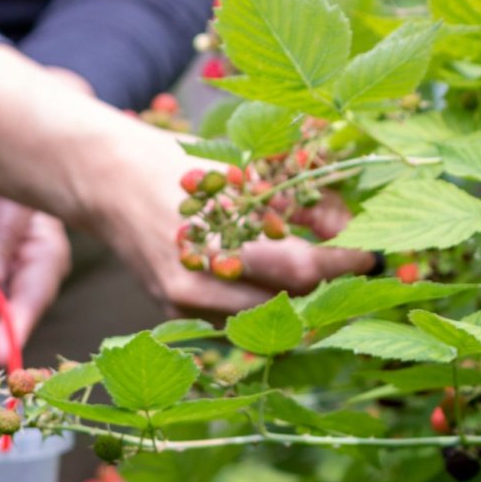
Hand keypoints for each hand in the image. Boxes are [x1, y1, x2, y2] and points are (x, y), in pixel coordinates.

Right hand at [0, 46, 373, 317]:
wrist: (106, 181)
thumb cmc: (179, 166)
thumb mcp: (245, 171)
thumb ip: (299, 203)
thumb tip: (349, 228)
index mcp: (220, 241)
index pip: (302, 269)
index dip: (344, 263)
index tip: (374, 253)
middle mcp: (201, 283)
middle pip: (287, 301)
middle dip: (323, 281)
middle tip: (348, 257)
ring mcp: (185, 303)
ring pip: (262, 316)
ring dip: (292, 294)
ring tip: (311, 263)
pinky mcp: (175, 309)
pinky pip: (233, 316)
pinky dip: (258, 298)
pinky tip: (266, 272)